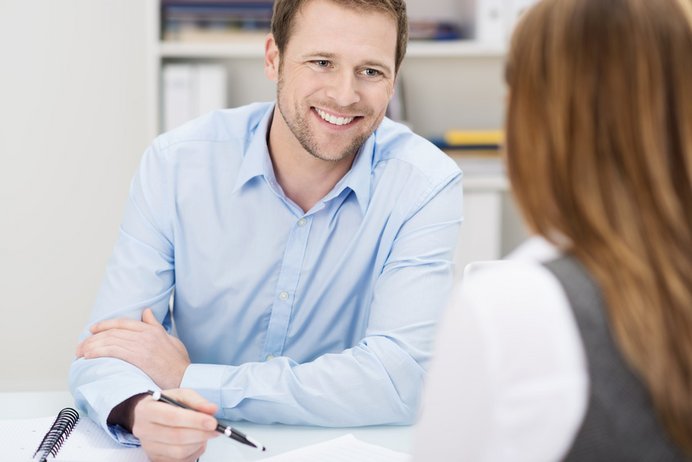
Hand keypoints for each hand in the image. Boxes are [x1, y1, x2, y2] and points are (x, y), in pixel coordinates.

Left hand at [76, 308, 190, 388]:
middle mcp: (145, 334)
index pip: (123, 323)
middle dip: (93, 338)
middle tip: (81, 345)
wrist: (185, 377)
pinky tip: (88, 356)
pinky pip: (112, 351)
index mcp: (152, 329)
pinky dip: (97, 352)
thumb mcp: (171, 339)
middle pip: (113, 332)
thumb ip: (156, 326)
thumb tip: (146, 312)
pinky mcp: (137, 357)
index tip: (93, 329)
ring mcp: (141, 345)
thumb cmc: (180, 363)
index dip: (105, 325)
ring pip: (110, 340)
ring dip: (91, 346)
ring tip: (80, 352)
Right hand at [132, 388, 218, 461]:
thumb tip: (212, 410)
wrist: (147, 416)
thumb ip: (196, 401)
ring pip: (179, 452)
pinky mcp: (155, 458)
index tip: (212, 422)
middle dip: (201, 434)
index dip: (195, 421)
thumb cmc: (165, 404)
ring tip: (205, 434)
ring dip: (198, 443)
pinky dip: (194, 452)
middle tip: (215, 429)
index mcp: (148, 410)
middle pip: (176, 437)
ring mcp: (149, 447)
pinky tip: (197, 442)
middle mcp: (144, 430)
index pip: (172, 417)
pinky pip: (179, 461)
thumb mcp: (180, 395)